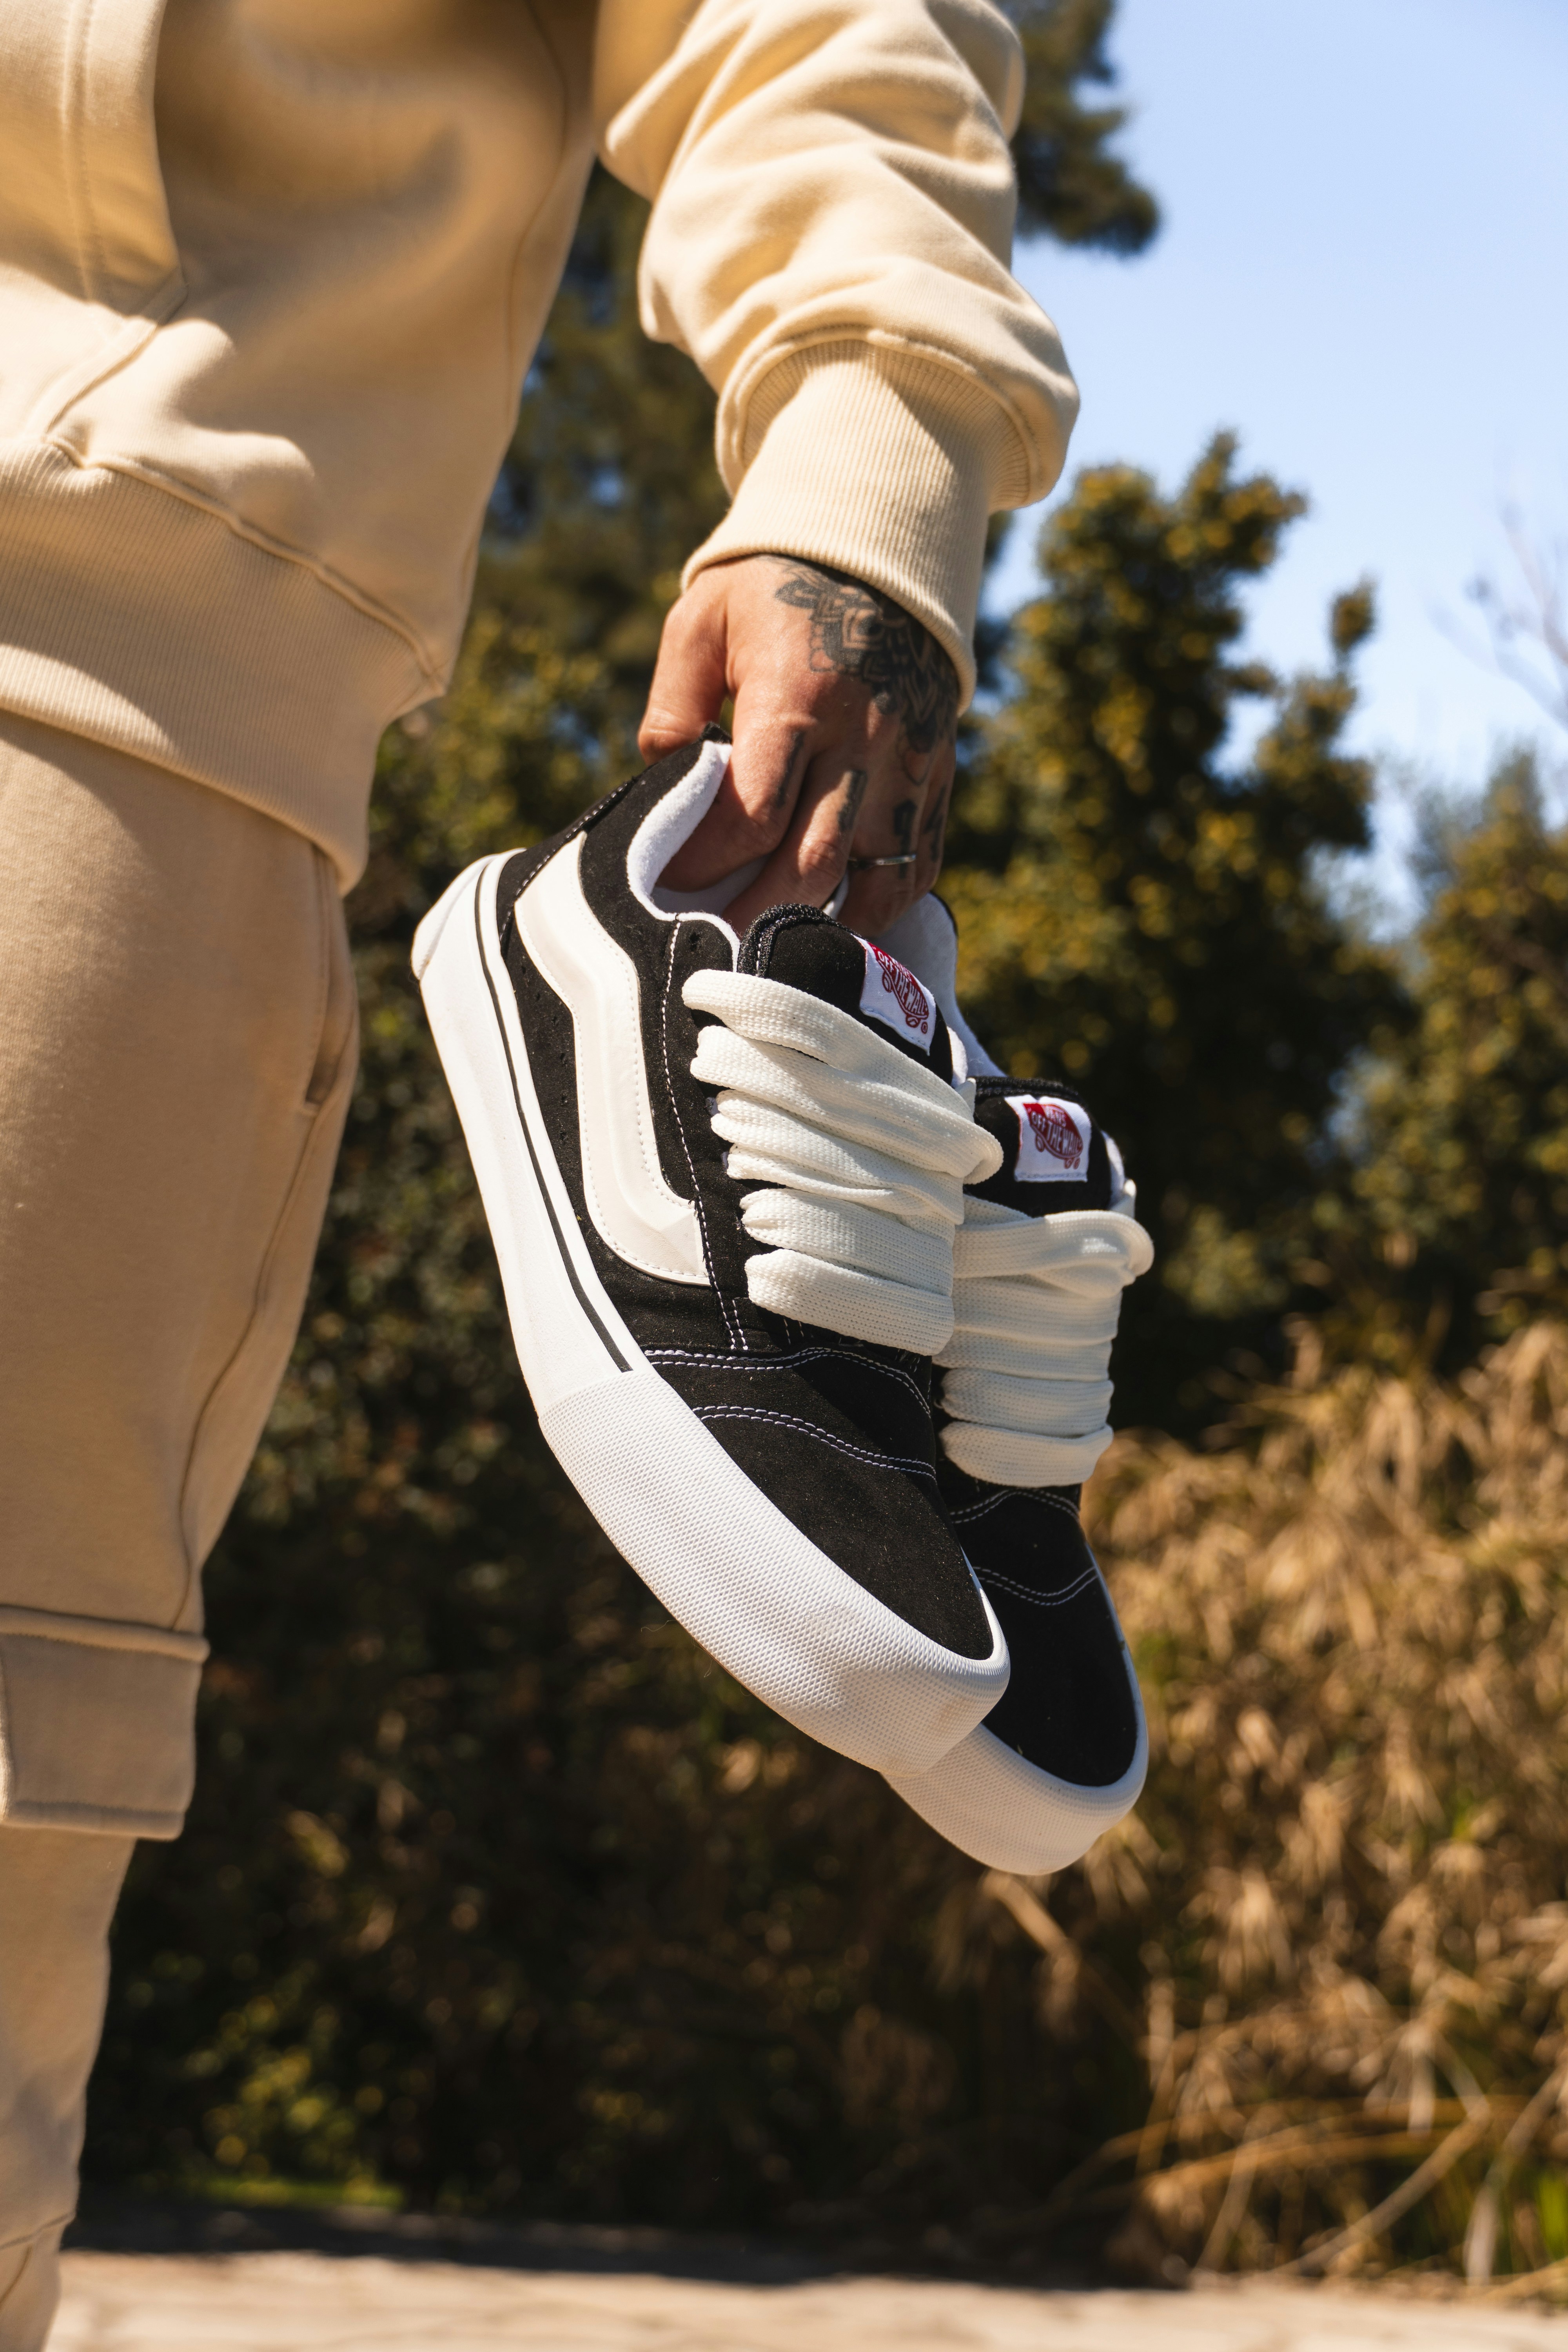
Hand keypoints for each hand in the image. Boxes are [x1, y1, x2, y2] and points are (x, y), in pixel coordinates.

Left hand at [637, 554, 957, 935]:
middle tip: (707, 950)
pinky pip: (916, 866)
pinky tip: (833, 923)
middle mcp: (863, 738)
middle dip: (753, 917)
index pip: (753, 814)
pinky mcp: (936, 774)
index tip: (664, 886)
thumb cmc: (772, 590)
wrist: (880, 551)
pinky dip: (878, 908)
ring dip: (817, 921)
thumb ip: (672, 707)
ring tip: (765, 948)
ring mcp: (909, 762)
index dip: (705, 864)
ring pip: (872, 878)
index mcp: (797, 697)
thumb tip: (660, 788)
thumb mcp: (701, 623)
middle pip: (811, 864)